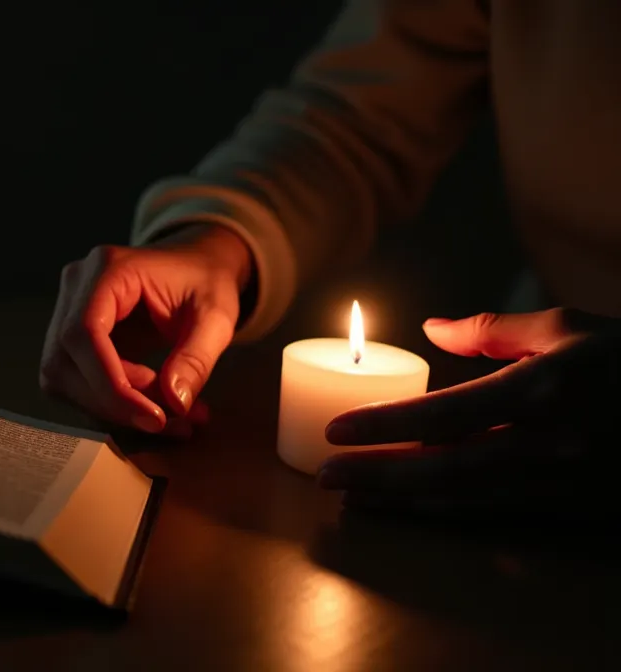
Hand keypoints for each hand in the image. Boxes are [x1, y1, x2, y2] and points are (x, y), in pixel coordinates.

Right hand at [39, 224, 251, 436]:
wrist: (196, 266)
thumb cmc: (206, 282)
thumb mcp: (216, 318)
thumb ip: (196, 358)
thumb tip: (175, 403)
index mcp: (108, 269)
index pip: (84, 333)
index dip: (110, 384)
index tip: (153, 417)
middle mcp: (76, 285)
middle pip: (65, 360)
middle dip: (114, 401)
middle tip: (167, 417)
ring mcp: (67, 310)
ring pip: (63, 378)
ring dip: (112, 406)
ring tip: (167, 412)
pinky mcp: (71, 336)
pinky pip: (75, 381)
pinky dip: (111, 403)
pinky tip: (151, 404)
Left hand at [317, 308, 620, 512]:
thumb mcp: (573, 329)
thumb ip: (498, 329)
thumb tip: (433, 328)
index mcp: (545, 389)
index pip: (447, 412)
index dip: (386, 423)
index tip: (335, 429)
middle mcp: (551, 442)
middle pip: (445, 466)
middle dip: (379, 473)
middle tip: (325, 475)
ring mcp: (565, 482)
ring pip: (467, 498)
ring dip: (403, 500)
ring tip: (354, 496)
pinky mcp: (578, 510)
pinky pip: (499, 514)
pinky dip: (448, 512)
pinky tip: (411, 507)